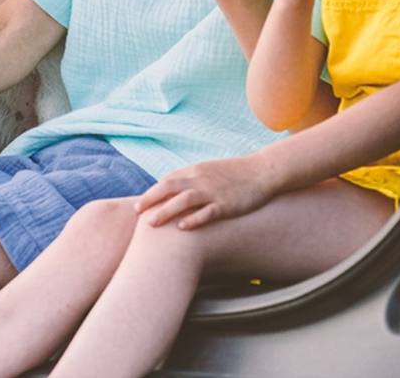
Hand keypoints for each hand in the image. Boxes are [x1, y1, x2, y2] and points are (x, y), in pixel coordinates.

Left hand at [135, 154, 277, 229]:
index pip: (167, 181)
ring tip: (151, 224)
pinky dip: (194, 219)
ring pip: (183, 200)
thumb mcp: (209, 171)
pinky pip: (207, 212)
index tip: (139, 205)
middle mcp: (200, 179)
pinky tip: (182, 227)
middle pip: (169, 188)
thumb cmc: (235, 173)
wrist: (263, 171)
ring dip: (165, 211)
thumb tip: (174, 191)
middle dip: (151, 200)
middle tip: (136, 212)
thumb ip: (192, 179)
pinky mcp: (227, 204)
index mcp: (195, 171)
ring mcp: (213, 191)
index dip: (152, 193)